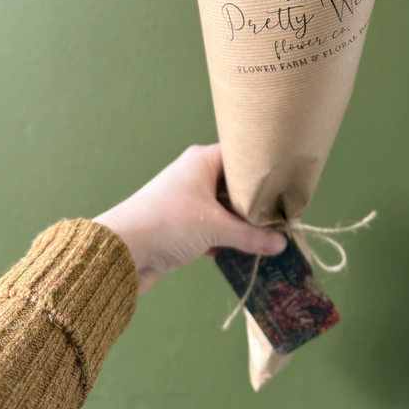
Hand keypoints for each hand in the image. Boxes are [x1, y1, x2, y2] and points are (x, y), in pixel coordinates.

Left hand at [94, 144, 285, 293]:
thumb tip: (282, 243)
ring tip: (273, 234)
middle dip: (257, 202)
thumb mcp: (214, 227)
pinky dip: (228, 239)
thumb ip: (250, 235)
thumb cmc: (167, 224)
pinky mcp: (184, 228)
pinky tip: (248, 251)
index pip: (242, 156)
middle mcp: (196, 177)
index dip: (264, 168)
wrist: (120, 253)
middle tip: (286, 213)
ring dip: (243, 224)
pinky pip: (215, 229)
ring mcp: (189, 203)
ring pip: (226, 210)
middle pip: (236, 185)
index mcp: (202, 161)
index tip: (288, 181)